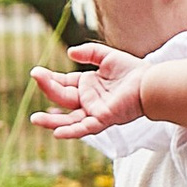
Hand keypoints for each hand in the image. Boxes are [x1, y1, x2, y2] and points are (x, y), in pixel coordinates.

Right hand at [30, 44, 147, 138]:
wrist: (151, 83)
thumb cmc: (133, 71)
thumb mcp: (107, 57)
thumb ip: (89, 53)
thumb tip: (69, 53)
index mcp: (87, 85)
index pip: (63, 84)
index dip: (49, 79)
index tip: (36, 72)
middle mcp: (88, 100)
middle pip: (62, 98)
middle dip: (48, 89)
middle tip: (35, 77)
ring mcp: (95, 111)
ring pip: (69, 119)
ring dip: (52, 121)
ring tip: (34, 119)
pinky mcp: (104, 119)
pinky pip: (85, 128)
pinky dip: (72, 131)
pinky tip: (57, 133)